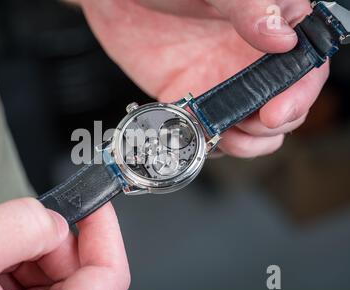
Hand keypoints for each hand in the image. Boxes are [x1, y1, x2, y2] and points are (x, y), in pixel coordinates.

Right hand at [0, 199, 129, 289]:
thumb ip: (18, 225)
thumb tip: (55, 220)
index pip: (109, 277)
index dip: (106, 232)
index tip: (94, 202)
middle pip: (80, 272)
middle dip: (52, 240)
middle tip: (18, 229)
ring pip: (55, 275)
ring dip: (28, 252)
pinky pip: (33, 284)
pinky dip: (16, 263)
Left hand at [78, 0, 329, 157]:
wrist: (119, 0)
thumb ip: (248, 8)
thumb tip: (282, 38)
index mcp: (271, 25)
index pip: (304, 65)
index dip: (299, 94)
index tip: (276, 111)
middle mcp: (251, 58)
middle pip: (285, 103)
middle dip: (273, 125)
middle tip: (250, 125)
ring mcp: (223, 82)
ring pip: (253, 125)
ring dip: (247, 142)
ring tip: (227, 137)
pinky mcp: (195, 99)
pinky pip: (213, 129)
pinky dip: (213, 142)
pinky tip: (203, 138)